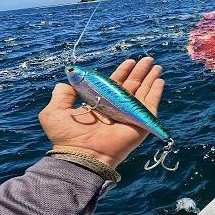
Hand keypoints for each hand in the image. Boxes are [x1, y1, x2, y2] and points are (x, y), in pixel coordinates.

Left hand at [38, 57, 164, 168]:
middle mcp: (116, 108)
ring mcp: (129, 115)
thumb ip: (61, 95)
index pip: (114, 83)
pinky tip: (160, 81)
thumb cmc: (67, 137)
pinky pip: (150, 104)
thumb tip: (66, 82)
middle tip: (148, 59)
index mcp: (100, 104)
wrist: (82, 154)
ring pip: (143, 92)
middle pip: (132, 85)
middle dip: (140, 72)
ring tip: (157, 66)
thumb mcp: (54, 112)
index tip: (130, 61)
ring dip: (151, 78)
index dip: (122, 72)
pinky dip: (156, 92)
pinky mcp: (140, 122)